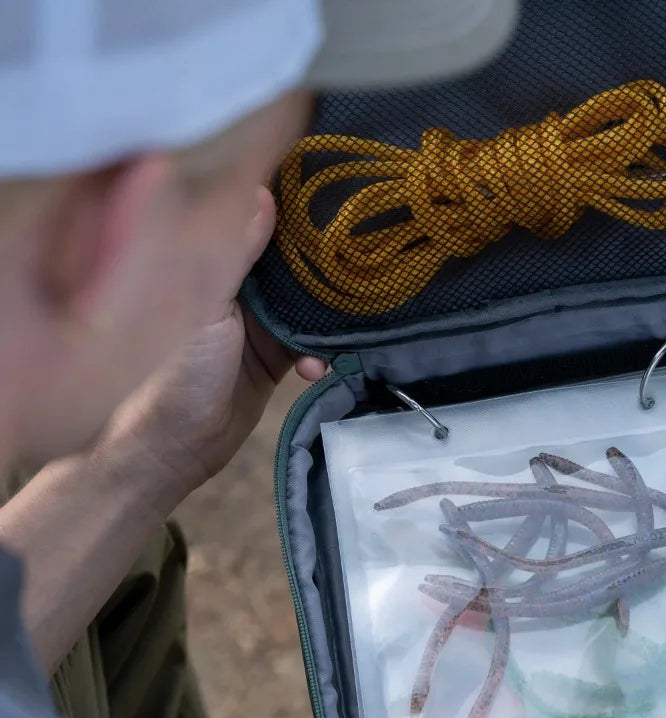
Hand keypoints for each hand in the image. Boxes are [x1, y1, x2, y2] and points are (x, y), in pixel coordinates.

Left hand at [96, 185, 326, 509]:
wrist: (176, 445)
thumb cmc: (178, 372)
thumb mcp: (211, 307)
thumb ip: (238, 255)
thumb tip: (264, 196)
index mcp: (219, 271)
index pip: (265, 233)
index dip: (298, 222)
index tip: (338, 207)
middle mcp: (242, 295)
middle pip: (294, 272)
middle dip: (325, 273)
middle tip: (362, 267)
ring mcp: (260, 330)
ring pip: (308, 312)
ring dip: (327, 324)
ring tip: (344, 331)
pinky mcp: (275, 363)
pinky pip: (309, 349)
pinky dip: (319, 358)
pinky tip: (318, 371)